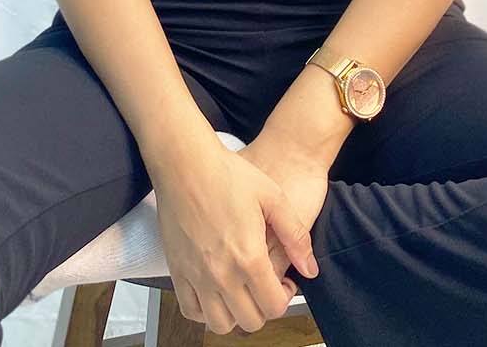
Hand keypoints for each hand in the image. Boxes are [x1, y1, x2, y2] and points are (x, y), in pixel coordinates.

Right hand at [149, 134, 320, 335]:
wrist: (186, 163)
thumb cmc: (228, 174)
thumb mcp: (273, 197)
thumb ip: (295, 236)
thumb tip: (309, 268)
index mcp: (249, 257)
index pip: (273, 306)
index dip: (284, 297)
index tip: (283, 283)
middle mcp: (221, 274)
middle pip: (249, 321)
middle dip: (263, 308)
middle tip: (264, 286)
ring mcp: (196, 275)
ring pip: (220, 323)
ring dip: (234, 315)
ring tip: (240, 291)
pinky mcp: (177, 270)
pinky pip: (191, 310)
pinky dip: (204, 311)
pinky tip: (215, 292)